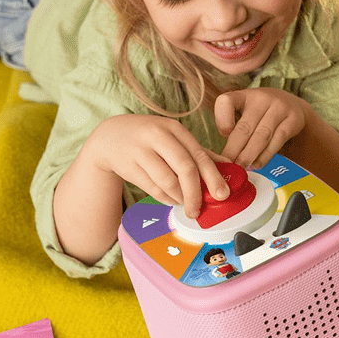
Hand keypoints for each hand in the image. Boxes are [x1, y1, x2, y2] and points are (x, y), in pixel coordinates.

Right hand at [90, 115, 229, 218]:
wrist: (110, 136)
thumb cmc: (148, 137)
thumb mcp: (173, 136)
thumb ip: (198, 151)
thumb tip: (227, 165)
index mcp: (174, 128)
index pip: (198, 154)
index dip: (213, 177)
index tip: (222, 195)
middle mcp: (158, 136)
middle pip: (185, 168)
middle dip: (196, 193)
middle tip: (199, 209)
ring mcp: (141, 151)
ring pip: (167, 181)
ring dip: (179, 198)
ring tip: (185, 204)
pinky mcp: (128, 166)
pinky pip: (152, 188)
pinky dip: (165, 198)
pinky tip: (171, 200)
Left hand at [215, 88, 307, 168]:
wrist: (292, 104)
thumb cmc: (260, 113)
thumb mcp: (244, 111)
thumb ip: (233, 127)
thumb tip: (223, 156)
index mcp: (243, 95)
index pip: (226, 102)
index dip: (222, 120)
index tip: (223, 136)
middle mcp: (261, 98)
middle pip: (244, 127)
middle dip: (234, 149)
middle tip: (228, 165)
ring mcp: (279, 107)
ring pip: (261, 136)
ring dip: (249, 155)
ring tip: (241, 168)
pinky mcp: (294, 119)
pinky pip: (278, 140)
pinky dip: (265, 156)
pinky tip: (256, 165)